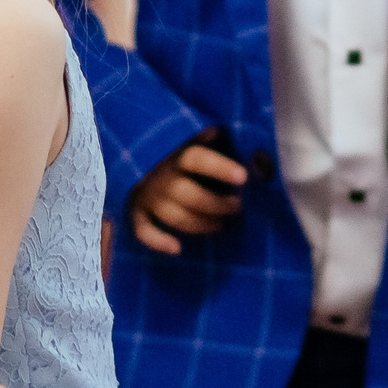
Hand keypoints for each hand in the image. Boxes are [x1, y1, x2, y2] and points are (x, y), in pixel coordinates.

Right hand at [128, 132, 247, 254]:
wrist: (135, 151)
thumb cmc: (178, 147)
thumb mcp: (198, 140)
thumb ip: (221, 143)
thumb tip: (252, 153)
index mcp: (177, 153)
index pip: (198, 159)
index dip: (219, 168)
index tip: (243, 177)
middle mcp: (161, 175)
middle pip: (191, 195)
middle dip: (218, 205)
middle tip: (238, 206)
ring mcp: (147, 195)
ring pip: (175, 216)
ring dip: (200, 224)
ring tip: (220, 225)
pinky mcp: (135, 211)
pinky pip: (142, 231)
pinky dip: (157, 241)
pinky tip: (177, 248)